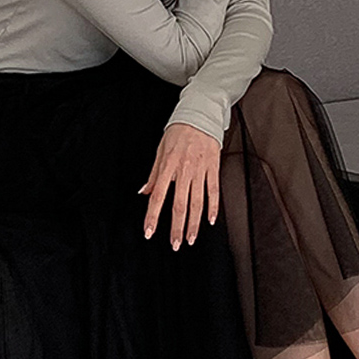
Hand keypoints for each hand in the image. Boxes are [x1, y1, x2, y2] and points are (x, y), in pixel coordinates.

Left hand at [140, 123, 220, 250]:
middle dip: (176, 228)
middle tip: (175, 245)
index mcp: (168, 166)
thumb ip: (153, 174)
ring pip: (197, 203)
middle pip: (179, 205)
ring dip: (194, 224)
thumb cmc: (178, 131)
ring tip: (191, 239)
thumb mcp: (160, 150)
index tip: (149, 232)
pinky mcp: (213, 168)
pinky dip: (213, 208)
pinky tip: (210, 221)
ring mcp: (200, 170)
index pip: (158, 196)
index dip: (152, 216)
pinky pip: (214, 191)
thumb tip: (144, 192)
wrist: (200, 114)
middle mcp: (184, 170)